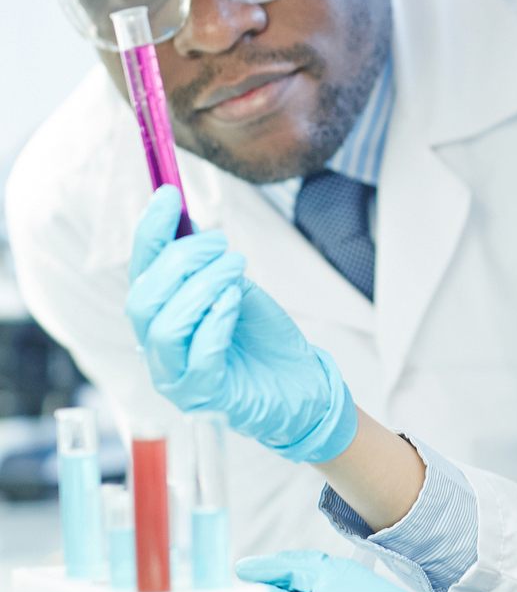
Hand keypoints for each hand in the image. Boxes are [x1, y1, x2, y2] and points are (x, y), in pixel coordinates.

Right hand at [125, 187, 356, 461]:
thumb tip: (188, 225)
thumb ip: (209, 266)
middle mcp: (157, 348)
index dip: (151, 232)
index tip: (168, 195)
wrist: (300, 381)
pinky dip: (215, 321)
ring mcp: (176, 375)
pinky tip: (235, 301)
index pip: (141, 272)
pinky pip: (197, 356)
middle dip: (179, 261)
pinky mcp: (205, 395)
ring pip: (163, 327)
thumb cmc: (263, 336)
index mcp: (160, 316)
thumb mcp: (236, 288)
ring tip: (234, 270)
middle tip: (220, 243)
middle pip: (142, 299)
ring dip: (201, 287)